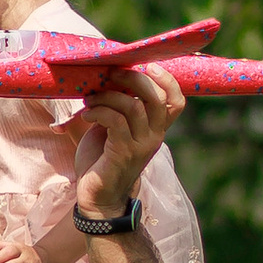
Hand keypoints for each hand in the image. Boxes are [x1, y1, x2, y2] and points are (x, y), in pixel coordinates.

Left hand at [78, 62, 182, 213]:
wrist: (98, 197)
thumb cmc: (103, 159)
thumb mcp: (114, 128)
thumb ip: (119, 108)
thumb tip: (108, 76)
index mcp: (156, 128)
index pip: (176, 101)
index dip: (167, 80)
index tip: (146, 65)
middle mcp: (154, 136)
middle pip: (157, 98)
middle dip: (134, 78)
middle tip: (111, 73)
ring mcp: (141, 145)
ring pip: (133, 106)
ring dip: (107, 96)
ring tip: (89, 98)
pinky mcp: (123, 153)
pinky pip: (115, 121)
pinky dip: (99, 111)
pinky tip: (86, 115)